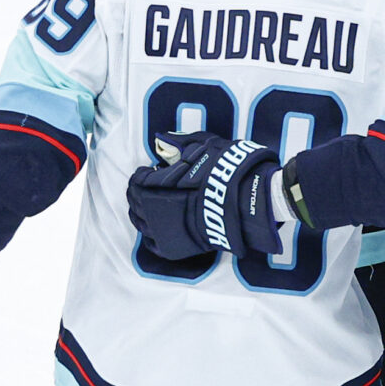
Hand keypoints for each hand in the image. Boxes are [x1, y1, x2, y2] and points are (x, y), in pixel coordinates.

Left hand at [125, 131, 285, 259]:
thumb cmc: (229, 171)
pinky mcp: (178, 247)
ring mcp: (166, 230)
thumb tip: (161, 138)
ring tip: (150, 204)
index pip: (137, 181)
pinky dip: (151, 235)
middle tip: (146, 187)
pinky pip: (153, 245)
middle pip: (135, 202)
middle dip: (138, 193)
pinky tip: (157, 226)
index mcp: (159, 184)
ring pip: (141, 224)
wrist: (249, 200)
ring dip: (141, 212)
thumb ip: (178, 142)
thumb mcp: (204, 145)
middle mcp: (157, 209)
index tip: (148, 170)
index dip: (141, 174)